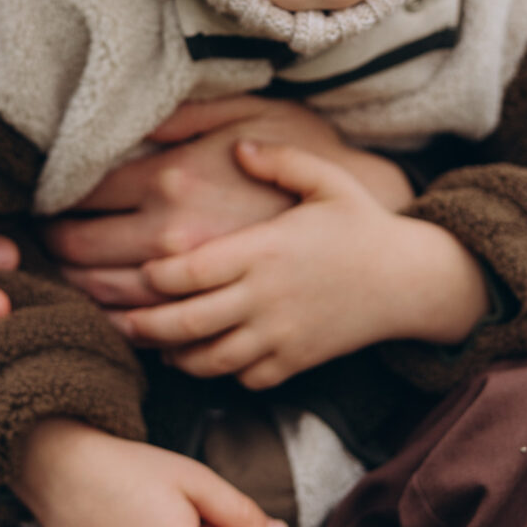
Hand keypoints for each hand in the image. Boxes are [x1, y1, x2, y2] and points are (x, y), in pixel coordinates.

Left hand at [110, 144, 490, 389]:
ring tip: (149, 341)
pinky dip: (216, 372)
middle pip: (185, 321)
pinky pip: (242, 378)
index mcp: (263, 250)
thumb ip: (279, 158)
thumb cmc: (361, 223)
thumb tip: (239, 147)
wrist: (410, 280)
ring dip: (172, 354)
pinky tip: (201, 356)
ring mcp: (280, 337)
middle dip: (143, 323)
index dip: (153, 275)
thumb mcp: (326, 178)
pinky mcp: (294, 364)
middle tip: (116, 316)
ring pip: (208, 359)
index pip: (186, 271)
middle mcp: (265, 298)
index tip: (138, 267)